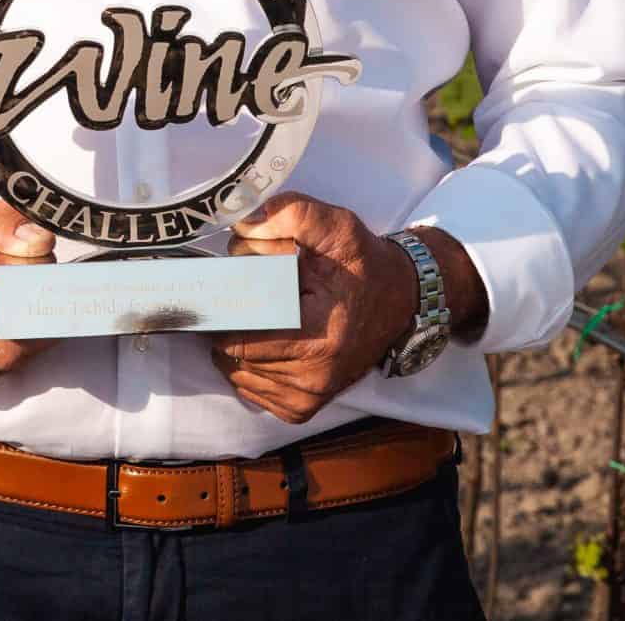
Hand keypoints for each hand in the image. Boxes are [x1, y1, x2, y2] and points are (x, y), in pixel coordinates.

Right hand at [0, 176, 56, 391]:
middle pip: (18, 348)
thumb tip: (42, 244)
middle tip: (15, 272)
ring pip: (8, 361)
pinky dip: (0, 339)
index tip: (53, 285)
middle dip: (33, 312)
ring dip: (17, 327)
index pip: (13, 335)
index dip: (44, 316)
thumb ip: (3, 224)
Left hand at [207, 191, 416, 422]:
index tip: (223, 289)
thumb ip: (290, 215)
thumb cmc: (362, 264)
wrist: (400, 299)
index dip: (224, 312)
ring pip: (239, 376)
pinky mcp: (303, 408)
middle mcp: (315, 375)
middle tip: (241, 297)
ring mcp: (309, 397)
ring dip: (235, 347)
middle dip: (229, 325)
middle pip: (234, 356)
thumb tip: (244, 228)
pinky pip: (253, 391)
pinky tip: (264, 340)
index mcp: (319, 336)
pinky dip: (248, 367)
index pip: (241, 337)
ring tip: (256, 317)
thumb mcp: (336, 226)